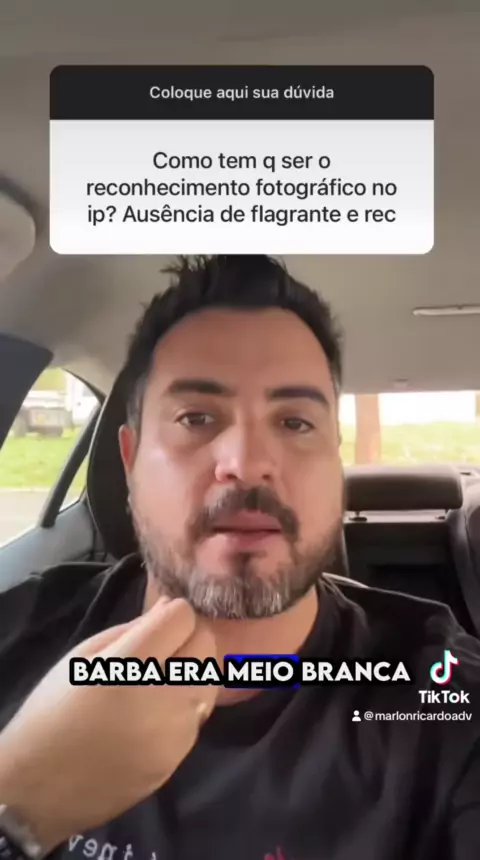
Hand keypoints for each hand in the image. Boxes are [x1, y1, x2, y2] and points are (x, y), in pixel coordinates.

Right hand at [0, 597, 217, 850]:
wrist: (40, 789)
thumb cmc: (51, 714)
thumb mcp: (80, 658)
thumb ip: (131, 629)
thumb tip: (168, 608)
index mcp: (131, 665)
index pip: (184, 618)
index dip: (174, 613)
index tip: (160, 623)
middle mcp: (163, 695)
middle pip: (206, 646)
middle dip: (190, 638)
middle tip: (164, 648)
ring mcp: (175, 732)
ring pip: (208, 682)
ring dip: (191, 673)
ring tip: (160, 683)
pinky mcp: (178, 759)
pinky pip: (196, 718)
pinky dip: (184, 708)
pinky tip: (154, 717)